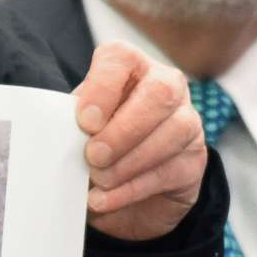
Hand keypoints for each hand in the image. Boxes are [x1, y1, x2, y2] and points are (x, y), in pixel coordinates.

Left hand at [73, 42, 204, 242]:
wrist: (124, 191)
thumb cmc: (98, 145)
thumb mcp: (79, 130)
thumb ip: (74, 126)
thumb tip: (60, 137)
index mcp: (131, 68)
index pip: (121, 59)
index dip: (102, 87)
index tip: (85, 121)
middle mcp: (166, 86)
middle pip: (160, 92)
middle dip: (124, 129)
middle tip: (94, 156)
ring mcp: (187, 121)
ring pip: (174, 130)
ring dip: (129, 161)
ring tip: (100, 180)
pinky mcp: (195, 159)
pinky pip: (171, 169)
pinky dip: (133, 188)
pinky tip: (107, 198)